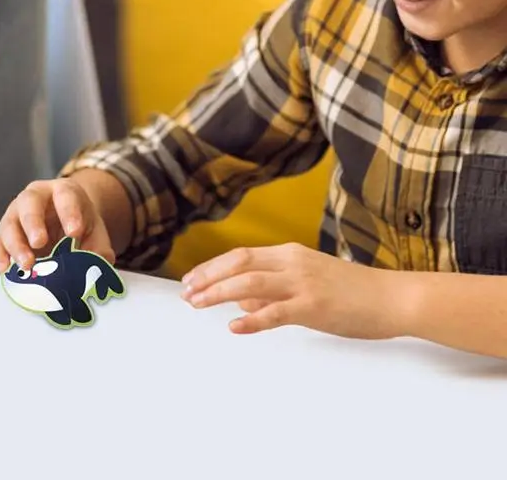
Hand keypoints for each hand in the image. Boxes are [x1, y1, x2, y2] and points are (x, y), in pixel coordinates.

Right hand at [0, 178, 115, 272]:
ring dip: (16, 244)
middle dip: (33, 222)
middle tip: (40, 242)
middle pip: (29, 203)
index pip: (65, 195)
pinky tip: (5, 268)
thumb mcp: (94, 231)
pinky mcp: (6, 234)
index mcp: (62, 191)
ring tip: (27, 264)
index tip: (74, 232)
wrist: (64, 224)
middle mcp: (35, 197)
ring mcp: (17, 214)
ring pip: (9, 223)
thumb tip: (101, 263)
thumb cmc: (79, 223)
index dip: (69, 212)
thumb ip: (100, 247)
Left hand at [180, 243, 406, 339]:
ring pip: (250, 283)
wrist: (393, 298)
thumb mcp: (308, 282)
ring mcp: (303, 283)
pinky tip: (234, 326)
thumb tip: (239, 299)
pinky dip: (252, 319)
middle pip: (238, 263)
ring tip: (197, 304)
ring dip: (218, 293)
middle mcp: (292, 262)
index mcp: (290, 253)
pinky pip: (276, 312)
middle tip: (186, 292)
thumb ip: (273, 289)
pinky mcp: (314, 306)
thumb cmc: (352, 292)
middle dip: (207, 277)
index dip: (212, 267)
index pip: (240, 255)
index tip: (191, 279)